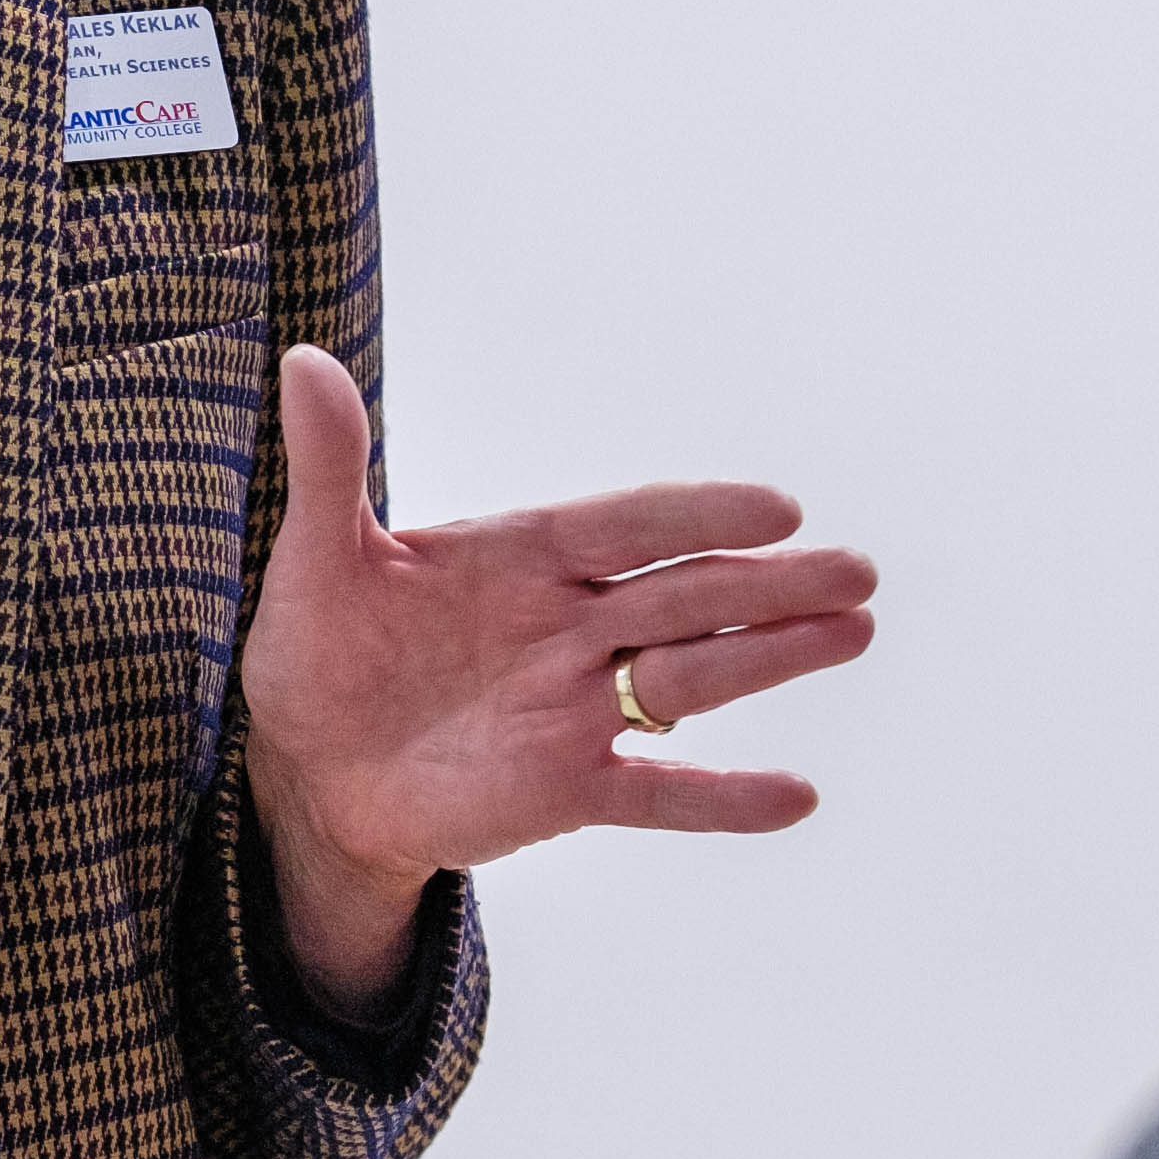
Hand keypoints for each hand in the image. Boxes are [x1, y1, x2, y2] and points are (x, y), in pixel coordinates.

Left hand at [235, 344, 876, 1006]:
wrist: (308, 769)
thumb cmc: (318, 652)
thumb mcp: (314, 559)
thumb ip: (329, 463)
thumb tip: (301, 359)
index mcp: (525, 557)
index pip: (625, 526)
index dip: (696, 517)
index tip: (775, 508)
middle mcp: (571, 626)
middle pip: (687, 596)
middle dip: (771, 586)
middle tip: (857, 572)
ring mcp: (577, 708)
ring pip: (691, 679)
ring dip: (771, 661)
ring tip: (854, 635)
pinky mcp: (568, 788)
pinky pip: (658, 794)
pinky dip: (722, 799)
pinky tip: (797, 798)